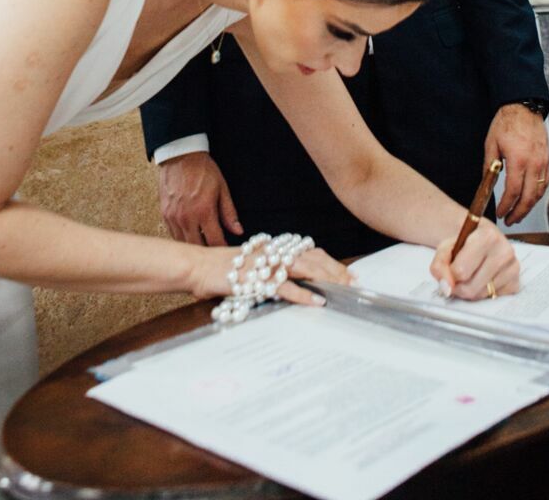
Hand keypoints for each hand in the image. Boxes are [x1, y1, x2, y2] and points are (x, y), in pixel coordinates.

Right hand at [157, 152, 242, 246]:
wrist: (180, 156)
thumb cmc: (203, 170)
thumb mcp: (222, 189)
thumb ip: (229, 213)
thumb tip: (238, 231)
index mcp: (204, 211)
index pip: (214, 241)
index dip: (221, 248)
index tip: (225, 250)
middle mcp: (187, 217)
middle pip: (197, 247)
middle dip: (207, 251)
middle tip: (214, 250)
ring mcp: (174, 217)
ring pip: (184, 243)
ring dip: (193, 245)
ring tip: (203, 244)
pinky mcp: (165, 214)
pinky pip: (173, 234)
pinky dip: (182, 237)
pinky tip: (189, 234)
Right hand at [190, 242, 351, 308]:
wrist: (196, 267)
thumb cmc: (221, 270)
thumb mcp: (250, 267)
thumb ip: (269, 270)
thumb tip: (290, 281)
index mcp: (272, 248)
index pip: (308, 251)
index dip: (329, 261)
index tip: (346, 273)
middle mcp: (272, 252)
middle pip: (311, 257)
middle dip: (334, 269)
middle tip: (353, 282)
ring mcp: (264, 264)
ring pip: (303, 268)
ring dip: (325, 278)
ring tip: (342, 289)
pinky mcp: (255, 279)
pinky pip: (284, 286)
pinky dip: (302, 294)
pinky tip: (316, 301)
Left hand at [430, 218, 520, 300]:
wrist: (480, 237)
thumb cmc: (465, 242)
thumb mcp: (446, 247)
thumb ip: (439, 266)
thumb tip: (446, 287)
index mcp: (488, 236)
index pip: (461, 271)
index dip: (449, 273)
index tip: (450, 268)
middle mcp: (505, 251)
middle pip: (471, 287)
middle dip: (458, 286)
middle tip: (456, 276)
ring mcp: (513, 268)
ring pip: (481, 295)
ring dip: (470, 290)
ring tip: (469, 275)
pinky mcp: (515, 283)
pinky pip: (492, 298)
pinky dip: (483, 293)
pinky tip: (482, 279)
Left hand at [483, 105, 548, 226]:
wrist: (524, 107)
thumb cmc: (506, 122)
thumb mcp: (491, 143)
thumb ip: (489, 166)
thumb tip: (486, 184)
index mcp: (518, 160)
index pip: (513, 191)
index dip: (506, 206)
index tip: (501, 213)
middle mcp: (534, 163)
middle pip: (529, 197)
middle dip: (519, 212)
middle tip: (510, 220)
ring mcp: (543, 162)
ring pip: (539, 192)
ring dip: (529, 206)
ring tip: (519, 213)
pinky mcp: (547, 160)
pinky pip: (545, 182)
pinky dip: (538, 194)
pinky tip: (530, 198)